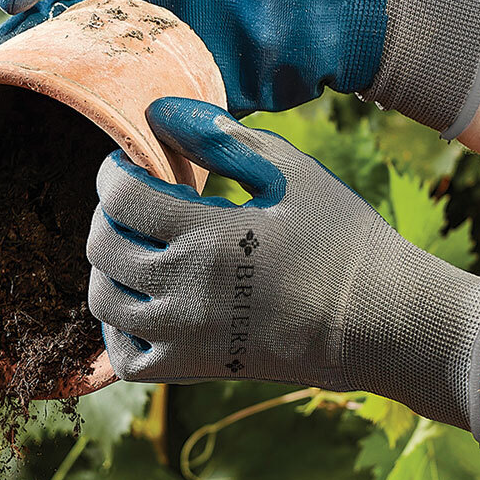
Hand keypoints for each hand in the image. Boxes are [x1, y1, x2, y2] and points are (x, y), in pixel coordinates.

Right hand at [0, 0, 479, 135]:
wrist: (355, 9)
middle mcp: (152, 6)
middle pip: (72, 21)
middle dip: (29, 38)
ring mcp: (172, 52)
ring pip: (100, 69)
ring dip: (60, 83)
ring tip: (23, 98)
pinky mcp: (199, 93)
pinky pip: (150, 108)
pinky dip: (119, 119)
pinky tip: (86, 131)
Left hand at [87, 98, 479, 441]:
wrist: (377, 322)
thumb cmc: (340, 239)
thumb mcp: (290, 172)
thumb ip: (221, 137)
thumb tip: (158, 111)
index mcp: (209, 233)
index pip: (120, 193)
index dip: (114, 169)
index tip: (131, 164)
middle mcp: (187, 289)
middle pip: (102, 246)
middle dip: (108, 214)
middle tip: (134, 204)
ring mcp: (186, 335)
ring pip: (103, 301)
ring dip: (108, 268)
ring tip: (137, 248)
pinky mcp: (195, 368)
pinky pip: (125, 356)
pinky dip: (117, 329)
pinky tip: (140, 302)